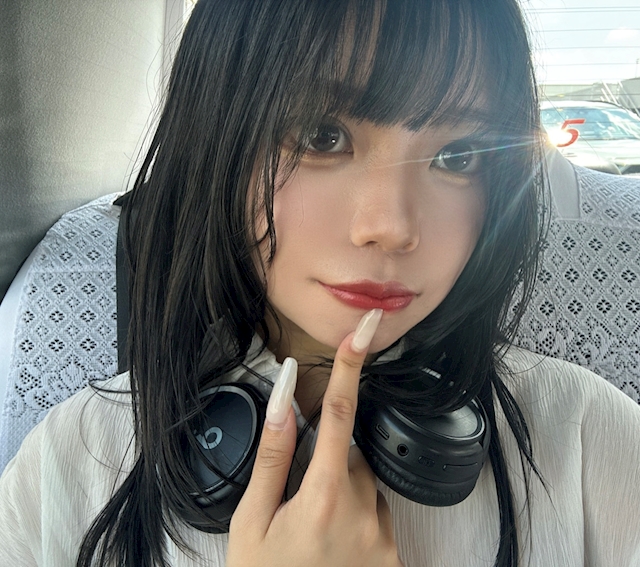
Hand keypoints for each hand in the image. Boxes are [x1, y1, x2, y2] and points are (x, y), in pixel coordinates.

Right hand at [227, 309, 402, 566]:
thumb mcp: (253, 522)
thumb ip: (273, 456)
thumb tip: (282, 399)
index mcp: (325, 495)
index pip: (339, 414)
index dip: (350, 366)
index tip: (364, 330)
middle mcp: (365, 509)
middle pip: (349, 453)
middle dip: (325, 458)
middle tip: (293, 498)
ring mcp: (384, 534)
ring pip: (363, 482)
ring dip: (340, 488)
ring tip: (309, 532)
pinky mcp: (393, 554)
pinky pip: (376, 512)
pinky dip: (355, 513)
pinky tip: (330, 544)